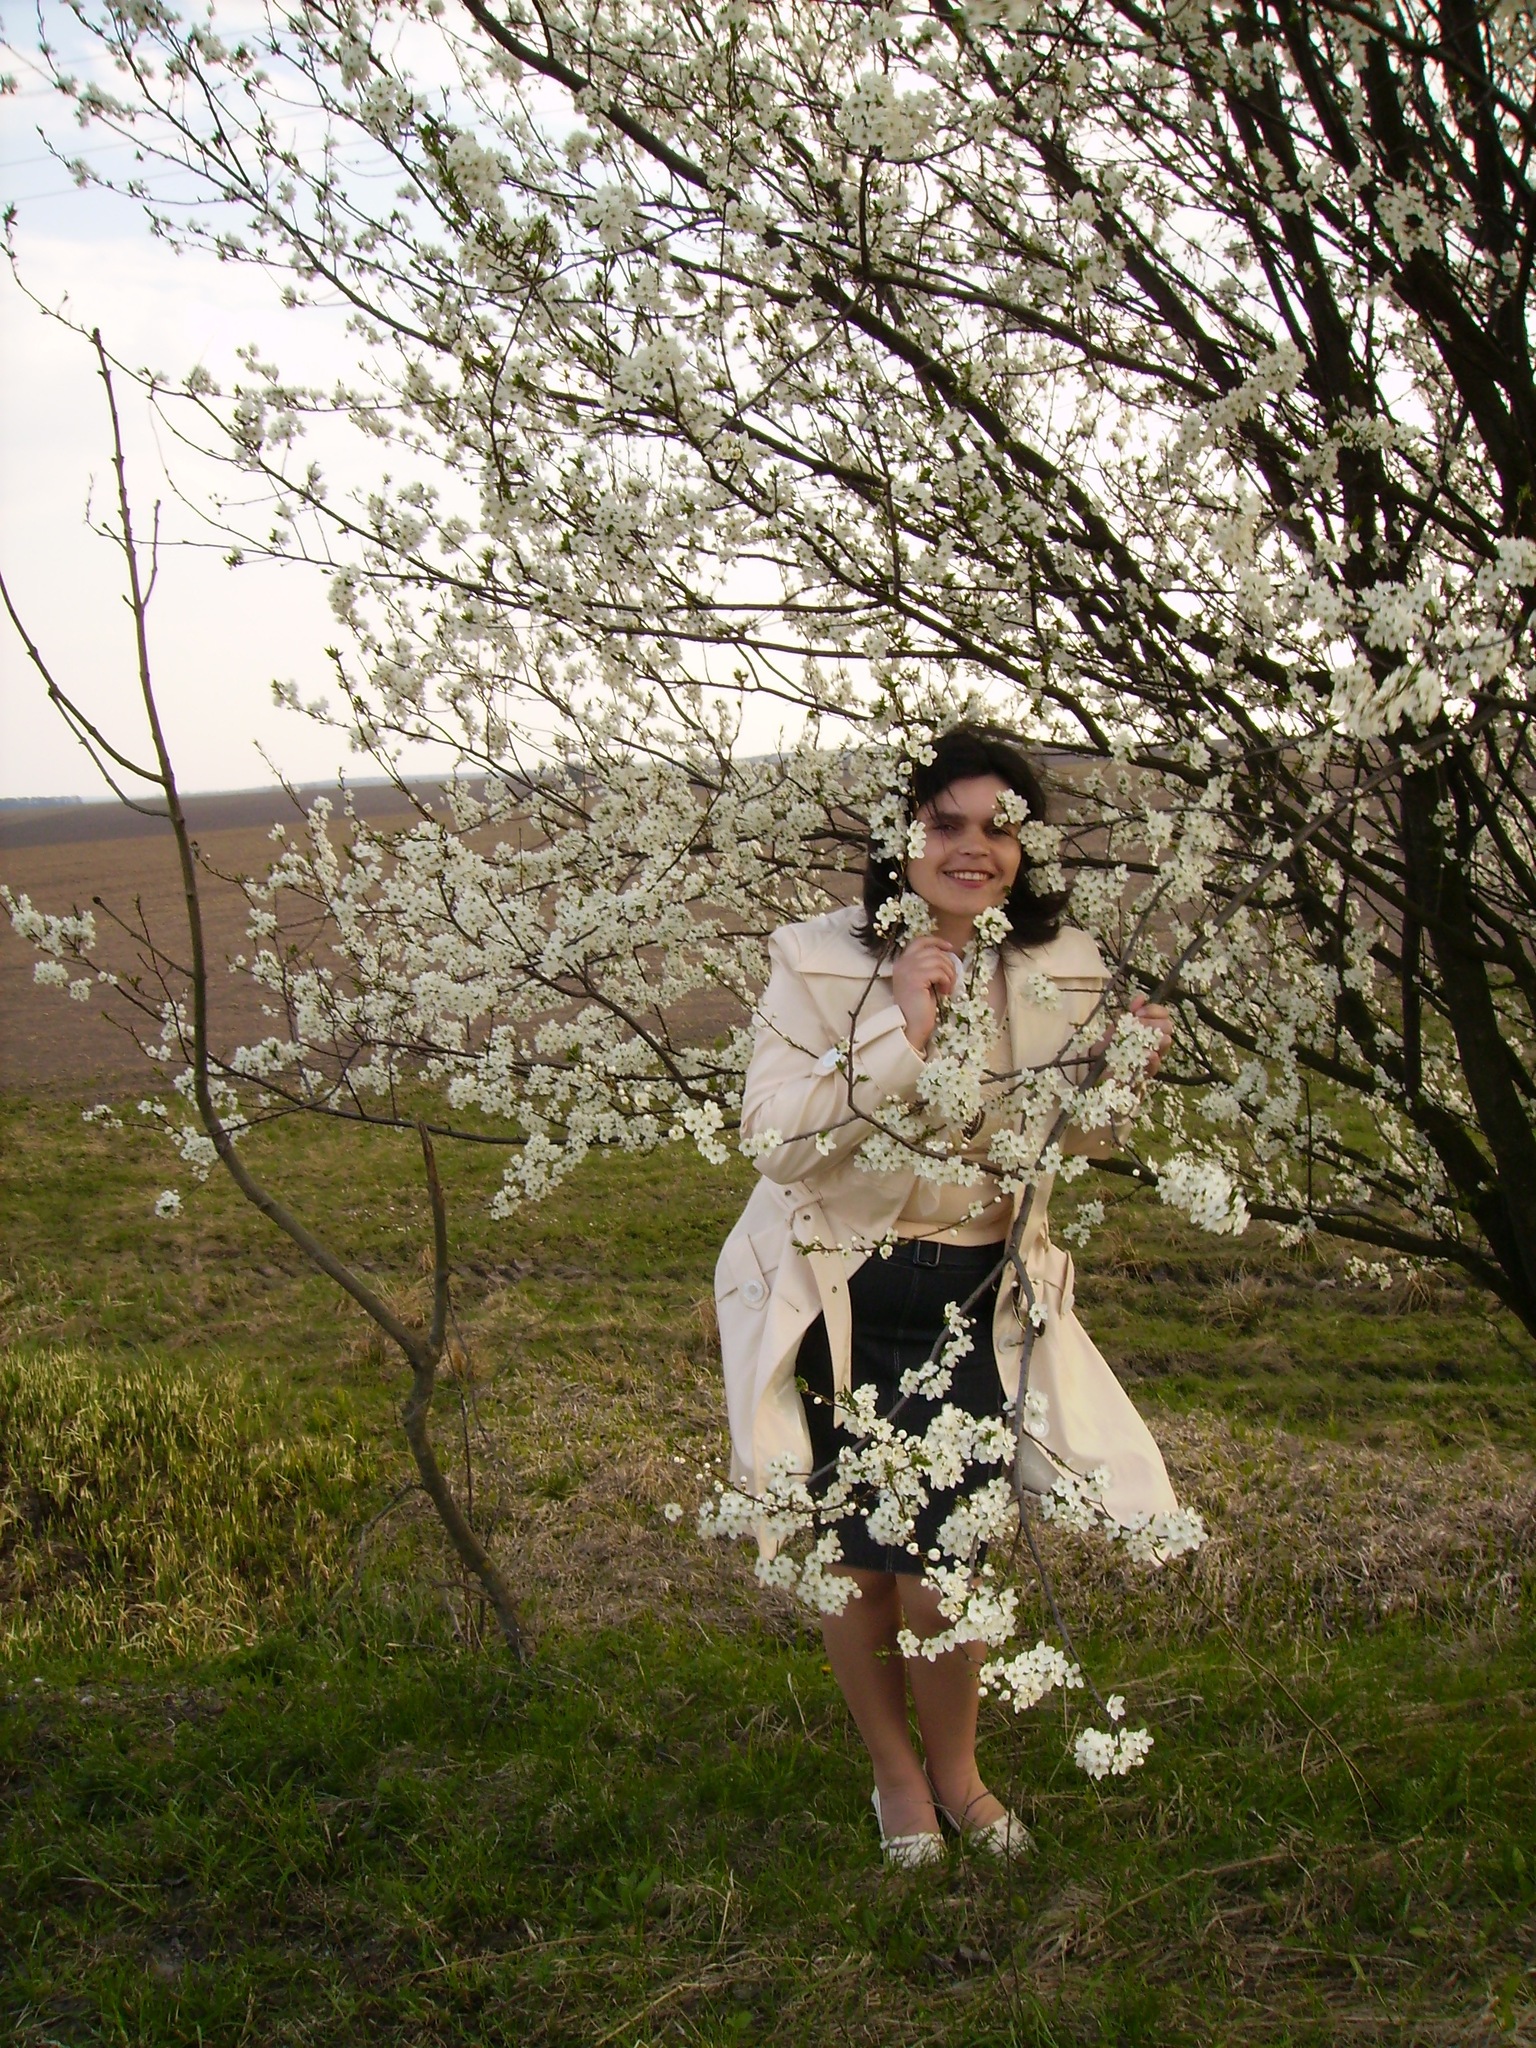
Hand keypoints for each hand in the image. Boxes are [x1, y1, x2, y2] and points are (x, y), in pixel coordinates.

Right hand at [891, 934, 960, 1052]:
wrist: (911, 1026)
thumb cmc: (919, 1007)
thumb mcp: (923, 982)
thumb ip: (928, 967)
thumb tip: (947, 955)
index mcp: (902, 963)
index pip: (919, 941)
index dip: (936, 941)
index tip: (949, 947)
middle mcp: (902, 963)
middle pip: (933, 951)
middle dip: (948, 964)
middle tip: (950, 980)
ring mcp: (908, 970)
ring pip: (939, 960)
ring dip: (949, 974)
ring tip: (947, 988)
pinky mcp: (916, 978)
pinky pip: (939, 972)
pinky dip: (947, 981)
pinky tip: (945, 992)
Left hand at [1089, 993, 1173, 1076]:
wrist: (1097, 1065)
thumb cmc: (1109, 1044)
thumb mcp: (1116, 1026)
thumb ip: (1129, 1013)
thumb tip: (1141, 997)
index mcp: (1149, 1027)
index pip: (1162, 1013)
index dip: (1153, 1010)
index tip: (1138, 1013)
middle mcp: (1154, 1040)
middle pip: (1167, 1026)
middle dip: (1153, 1023)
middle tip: (1138, 1025)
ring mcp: (1152, 1056)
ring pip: (1165, 1043)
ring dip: (1158, 1037)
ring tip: (1148, 1037)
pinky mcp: (1146, 1072)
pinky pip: (1155, 1065)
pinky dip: (1153, 1059)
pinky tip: (1149, 1054)